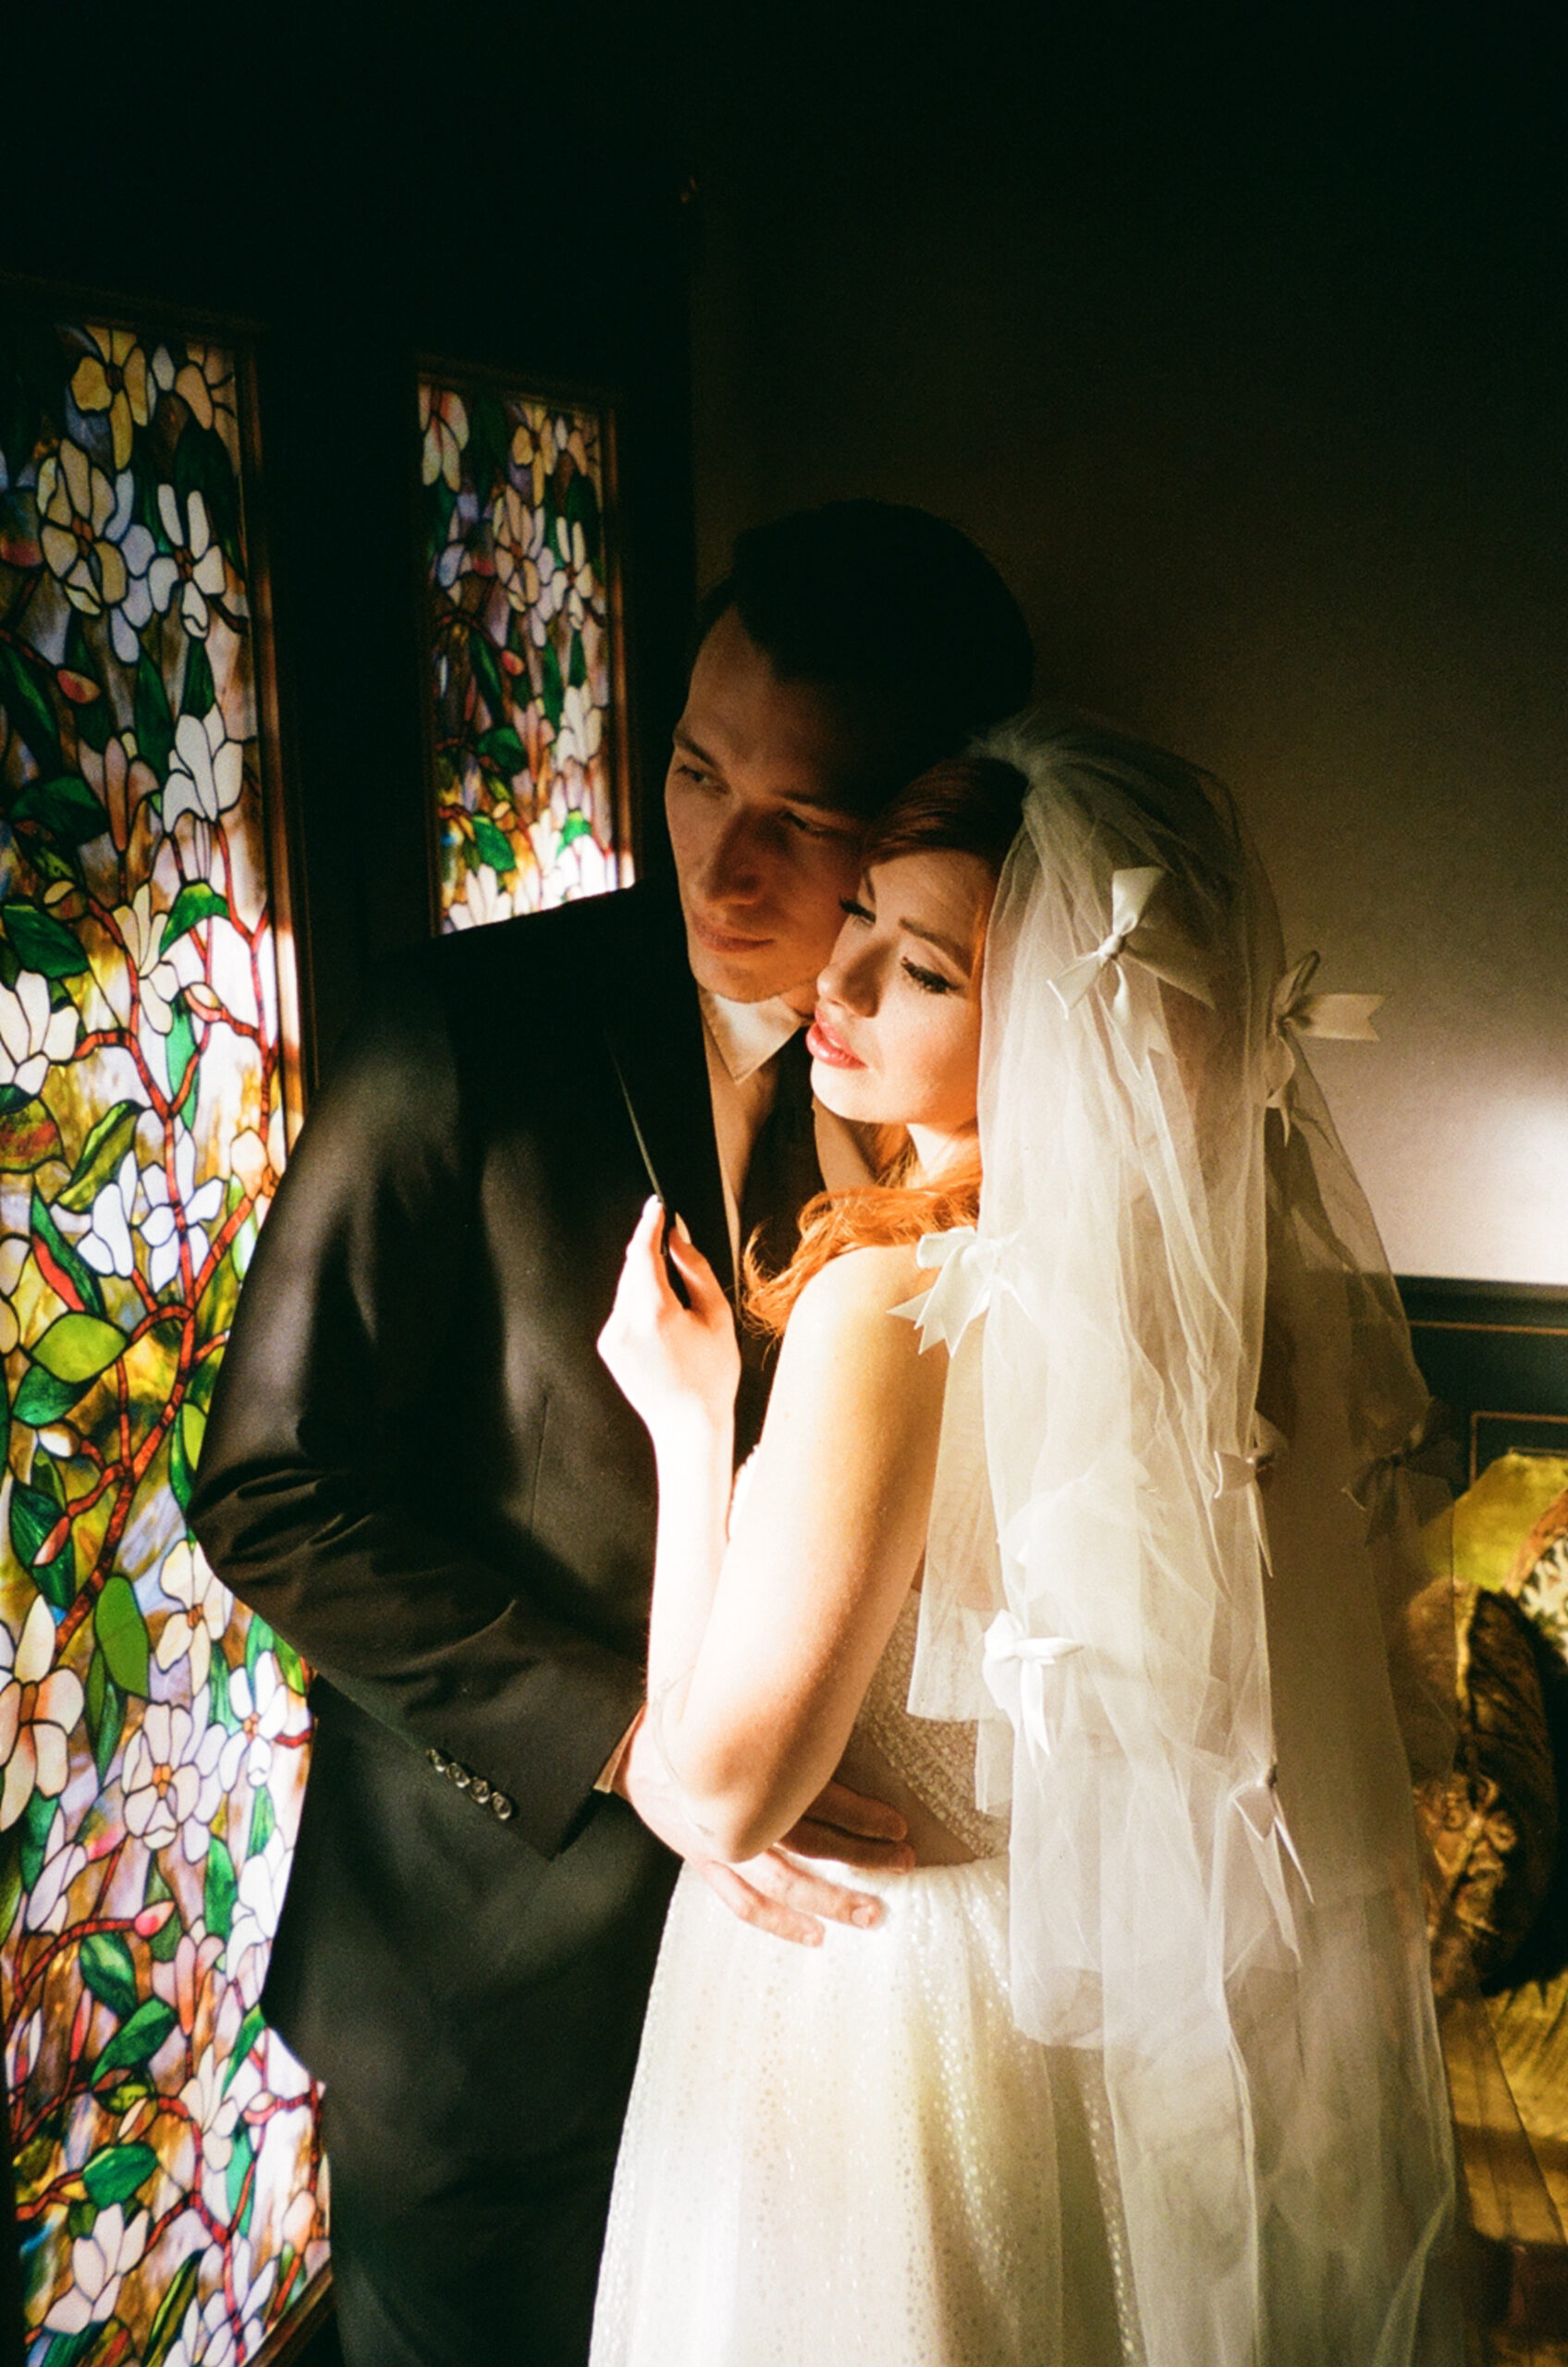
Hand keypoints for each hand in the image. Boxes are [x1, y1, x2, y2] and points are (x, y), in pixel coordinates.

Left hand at [597, 1199, 739, 1439]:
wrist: (688, 1425)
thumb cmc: (711, 1376)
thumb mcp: (717, 1316)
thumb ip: (695, 1269)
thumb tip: (676, 1239)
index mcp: (654, 1311)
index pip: (643, 1252)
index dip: (650, 1224)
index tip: (656, 1206)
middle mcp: (625, 1322)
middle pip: (632, 1267)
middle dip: (650, 1252)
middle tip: (674, 1246)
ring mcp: (612, 1336)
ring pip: (627, 1288)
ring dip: (646, 1280)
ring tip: (679, 1306)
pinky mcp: (608, 1347)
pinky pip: (623, 1310)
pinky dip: (640, 1304)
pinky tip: (666, 1326)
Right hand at [616, 1713, 913, 1944]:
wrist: (632, 1747)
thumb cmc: (693, 1724)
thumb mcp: (737, 1713)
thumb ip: (783, 1728)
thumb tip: (836, 1712)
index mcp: (755, 1773)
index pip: (820, 1798)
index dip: (862, 1814)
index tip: (898, 1825)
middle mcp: (742, 1813)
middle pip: (813, 1843)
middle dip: (863, 1857)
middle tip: (903, 1863)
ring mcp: (724, 1845)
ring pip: (785, 1882)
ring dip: (831, 1899)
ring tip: (871, 1911)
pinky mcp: (708, 1862)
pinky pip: (745, 1903)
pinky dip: (779, 1922)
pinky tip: (814, 1935)